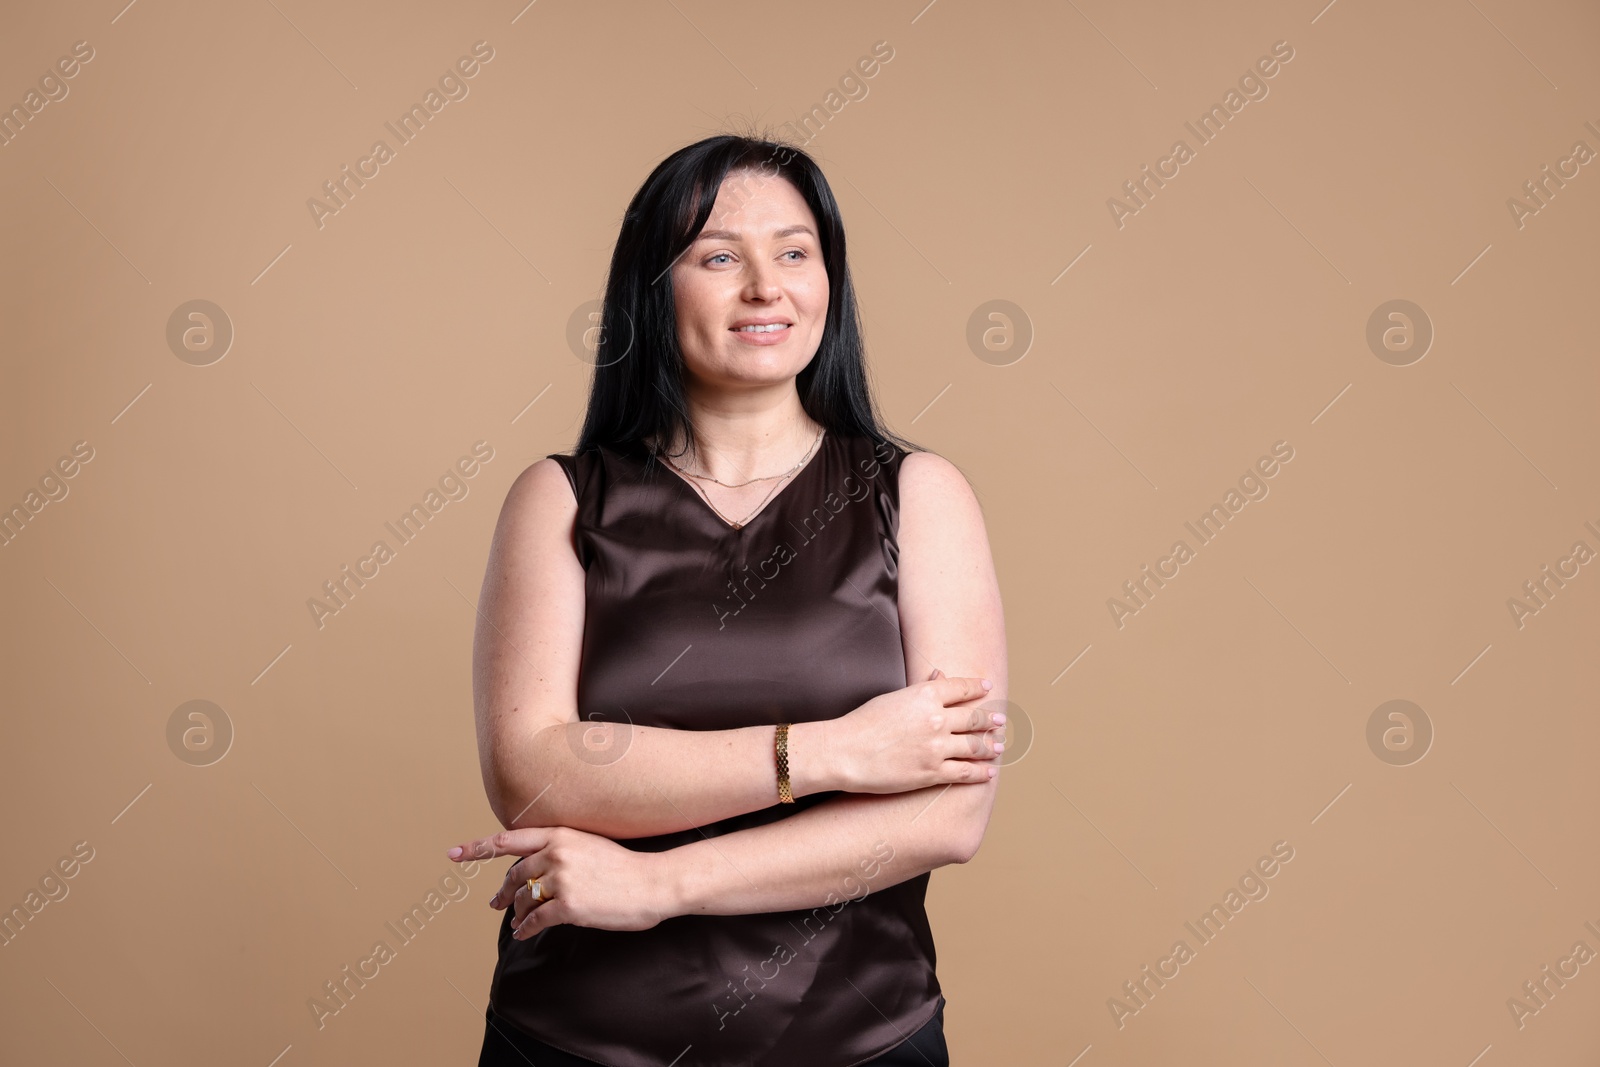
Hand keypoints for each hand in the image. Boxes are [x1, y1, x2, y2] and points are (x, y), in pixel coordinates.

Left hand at [446, 826, 672, 937]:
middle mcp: (556, 853)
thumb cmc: (625, 867)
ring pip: (523, 899)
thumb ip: (561, 849)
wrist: (653, 883)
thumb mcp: (590, 844)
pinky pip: (535, 920)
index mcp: (561, 834)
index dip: (478, 847)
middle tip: (495, 903)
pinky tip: (524, 933)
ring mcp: (561, 879)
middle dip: (502, 892)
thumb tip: (535, 865)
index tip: (453, 853)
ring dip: (516, 912)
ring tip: (515, 920)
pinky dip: (525, 928)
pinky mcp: (567, 906)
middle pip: (515, 875)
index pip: (509, 839)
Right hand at [822, 668, 1004, 793]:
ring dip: (990, 746)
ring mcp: (937, 747)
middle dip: (990, 720)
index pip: (961, 688)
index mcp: (925, 695)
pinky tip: (989, 773)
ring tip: (999, 747)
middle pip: (974, 718)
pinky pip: (965, 772)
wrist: (845, 752)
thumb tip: (938, 677)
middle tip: (1000, 721)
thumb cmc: (863, 723)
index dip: (977, 688)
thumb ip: (920, 690)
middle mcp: (936, 719)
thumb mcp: (892, 698)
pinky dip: (980, 772)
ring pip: (975, 746)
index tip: (987, 689)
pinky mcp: (932, 772)